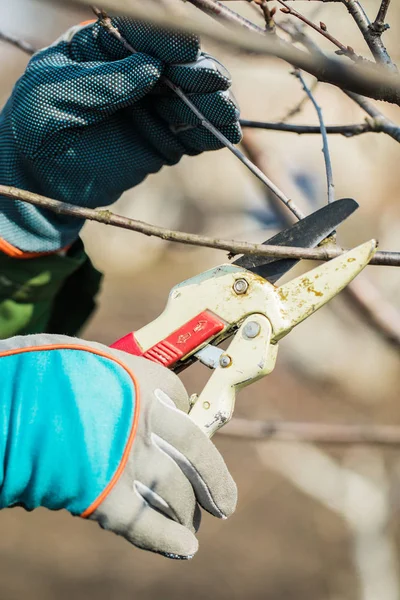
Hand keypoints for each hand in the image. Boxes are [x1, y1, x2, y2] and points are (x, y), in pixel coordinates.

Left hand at [0, 18, 241, 252]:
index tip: (184, 52)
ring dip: (213, 102)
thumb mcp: (52, 97)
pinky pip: (195, 133)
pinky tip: (224, 135)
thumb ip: (100, 83)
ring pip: (195, 97)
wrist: (45, 182)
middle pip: (178, 63)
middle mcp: (136, 73)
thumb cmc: (37, 131)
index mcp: (104, 48)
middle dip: (198, 73)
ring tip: (223, 112)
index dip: (167, 41)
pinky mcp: (166, 139)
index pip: (144, 35)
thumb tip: (149, 67)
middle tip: (211, 85)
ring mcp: (154, 106)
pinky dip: (212, 133)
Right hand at [0, 334, 236, 557]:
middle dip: (213, 481)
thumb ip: (115, 383)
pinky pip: (144, 523)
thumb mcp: (89, 360)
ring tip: (194, 526)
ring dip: (188, 513)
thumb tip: (119, 396)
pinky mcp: (105, 496)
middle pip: (195, 454)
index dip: (185, 421)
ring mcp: (130, 459)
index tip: (186, 434)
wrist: (8, 398)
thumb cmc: (43, 368)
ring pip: (175, 492)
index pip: (182, 405)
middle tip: (224, 502)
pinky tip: (185, 548)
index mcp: (147, 380)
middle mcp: (148, 420)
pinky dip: (165, 539)